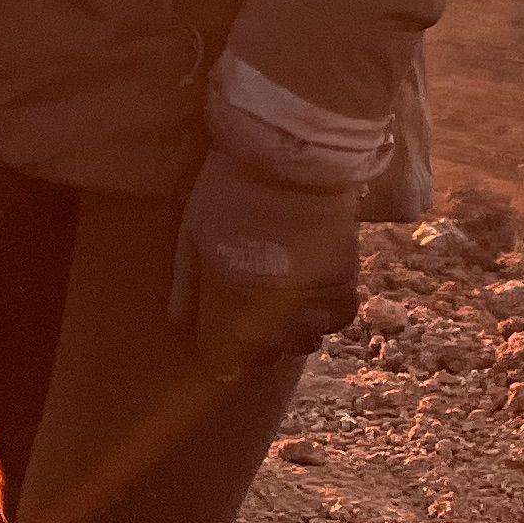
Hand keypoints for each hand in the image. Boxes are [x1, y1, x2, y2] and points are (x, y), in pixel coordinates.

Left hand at [168, 150, 361, 381]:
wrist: (291, 160)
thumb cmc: (230, 192)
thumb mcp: (192, 232)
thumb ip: (186, 283)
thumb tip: (179, 322)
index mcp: (228, 310)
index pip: (222, 362)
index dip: (217, 350)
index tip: (216, 334)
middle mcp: (272, 322)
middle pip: (262, 357)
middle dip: (251, 343)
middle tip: (246, 311)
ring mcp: (311, 306)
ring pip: (301, 343)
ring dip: (289, 331)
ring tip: (280, 303)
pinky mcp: (344, 286)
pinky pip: (336, 320)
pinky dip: (324, 313)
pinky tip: (312, 293)